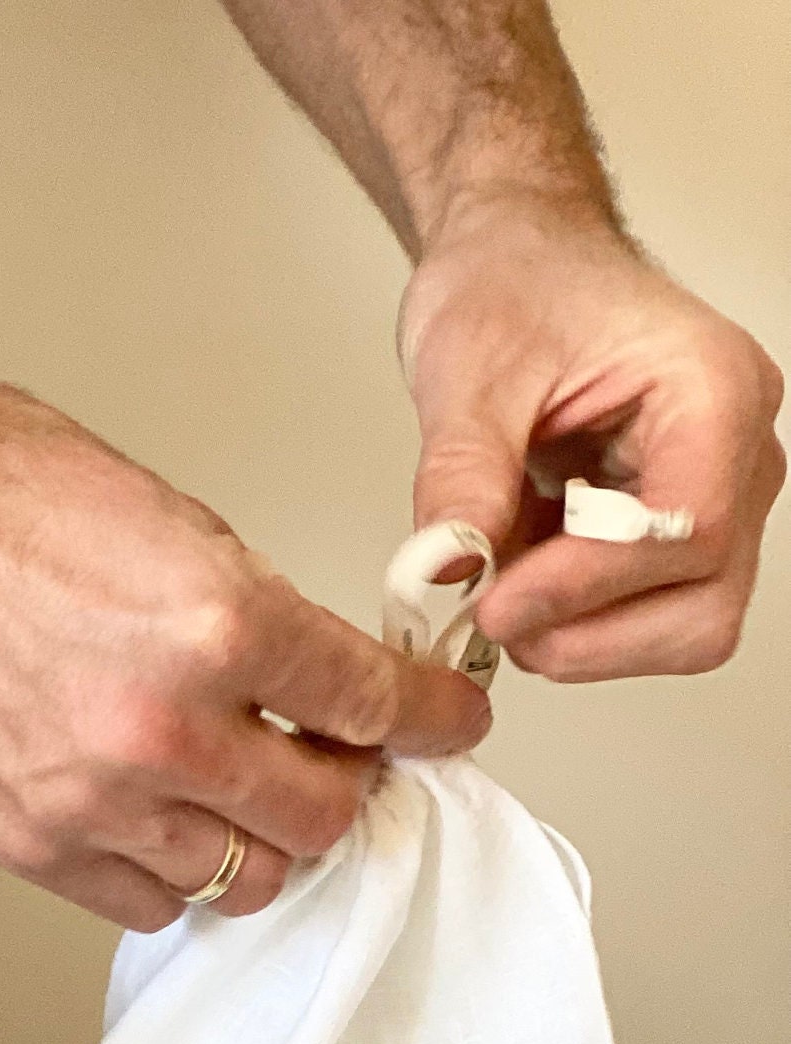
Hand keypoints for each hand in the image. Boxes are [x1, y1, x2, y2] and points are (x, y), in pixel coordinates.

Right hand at [0, 373, 490, 930]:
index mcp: (218, 625)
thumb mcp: (169, 520)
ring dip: (267, 841)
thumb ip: (250, 614)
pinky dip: (178, 872)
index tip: (446, 727)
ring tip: (252, 794)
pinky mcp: (26, 840)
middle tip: (342, 760)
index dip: (429, 722)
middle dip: (350, 787)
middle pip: (322, 815)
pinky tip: (169, 822)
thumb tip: (312, 679)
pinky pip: (148, 901)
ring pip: (244, 877)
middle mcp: (162, 728)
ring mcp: (91, 799)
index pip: (373, 705)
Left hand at [400, 198, 784, 679]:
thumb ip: (462, 474)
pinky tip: (524, 567)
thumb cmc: (518, 287)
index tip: (495, 602)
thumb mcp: (468, 370)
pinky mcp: (678, 539)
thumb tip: (448, 565)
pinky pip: (644, 621)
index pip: (687, 531)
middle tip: (491, 606)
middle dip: (587, 632)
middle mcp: (738, 451)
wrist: (522, 268)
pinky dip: (572, 621)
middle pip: (702, 608)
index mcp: (712, 389)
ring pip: (682, 630)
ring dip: (578, 633)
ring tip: (504, 574)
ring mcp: (718, 499)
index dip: (587, 587)